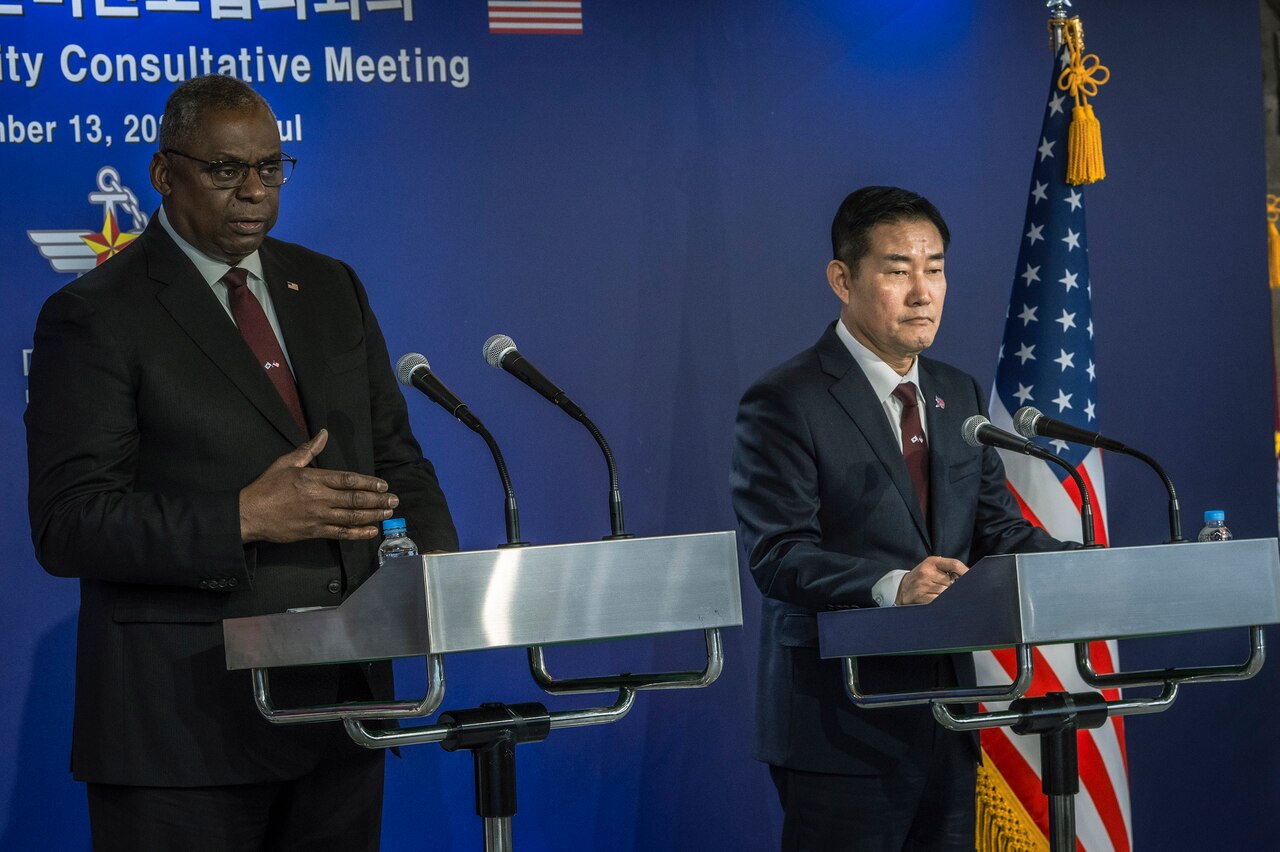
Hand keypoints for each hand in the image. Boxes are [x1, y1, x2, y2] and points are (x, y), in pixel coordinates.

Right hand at [239, 429, 397, 542]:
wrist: (249, 514)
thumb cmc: (267, 487)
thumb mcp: (286, 463)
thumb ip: (308, 450)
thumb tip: (323, 433)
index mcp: (315, 479)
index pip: (348, 479)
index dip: (369, 482)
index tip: (383, 485)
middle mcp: (320, 498)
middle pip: (355, 499)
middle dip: (377, 500)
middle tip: (394, 500)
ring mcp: (318, 516)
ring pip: (352, 517)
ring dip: (373, 515)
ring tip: (388, 513)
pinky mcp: (314, 532)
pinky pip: (341, 533)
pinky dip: (358, 533)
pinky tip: (371, 531)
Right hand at [895, 556, 968, 604]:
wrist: (901, 589)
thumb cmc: (922, 578)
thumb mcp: (932, 568)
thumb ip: (948, 569)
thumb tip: (969, 576)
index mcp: (931, 562)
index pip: (954, 564)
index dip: (966, 572)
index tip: (974, 579)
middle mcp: (926, 572)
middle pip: (952, 581)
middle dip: (957, 587)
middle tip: (960, 592)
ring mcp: (922, 585)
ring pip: (947, 593)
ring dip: (950, 596)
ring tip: (947, 597)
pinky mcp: (920, 597)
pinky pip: (939, 601)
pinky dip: (943, 603)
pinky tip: (942, 603)